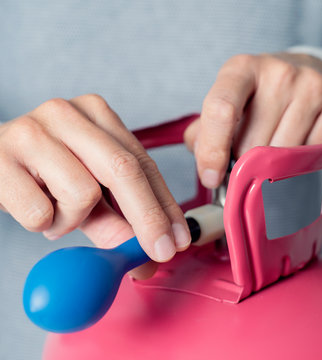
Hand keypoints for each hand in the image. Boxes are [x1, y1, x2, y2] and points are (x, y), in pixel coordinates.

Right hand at [0, 94, 190, 277]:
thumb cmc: (43, 174)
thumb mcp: (87, 193)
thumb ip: (116, 221)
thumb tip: (145, 261)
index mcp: (96, 114)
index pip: (143, 163)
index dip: (165, 204)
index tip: (178, 239)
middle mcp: (67, 113)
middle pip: (123, 169)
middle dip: (148, 219)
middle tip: (159, 254)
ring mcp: (32, 130)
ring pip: (83, 193)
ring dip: (74, 220)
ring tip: (56, 212)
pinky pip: (40, 211)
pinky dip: (43, 224)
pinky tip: (32, 207)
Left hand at [185, 53, 321, 187]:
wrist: (307, 75)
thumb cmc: (258, 96)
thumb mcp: (226, 103)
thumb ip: (204, 132)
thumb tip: (204, 164)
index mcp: (240, 70)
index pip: (221, 111)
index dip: (212, 151)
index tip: (211, 178)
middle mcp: (279, 73)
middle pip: (252, 145)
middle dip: (245, 160)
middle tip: (249, 149)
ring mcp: (313, 87)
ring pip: (282, 157)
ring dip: (271, 165)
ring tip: (272, 146)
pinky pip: (310, 157)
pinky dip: (298, 163)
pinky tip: (295, 145)